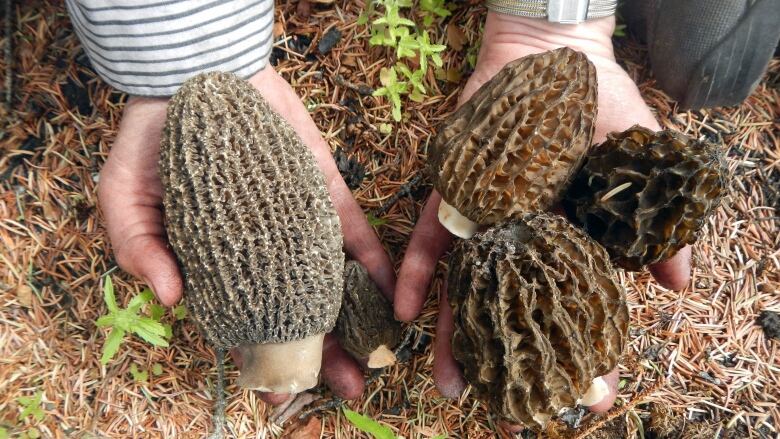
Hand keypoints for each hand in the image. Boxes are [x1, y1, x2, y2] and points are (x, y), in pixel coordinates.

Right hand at [98, 66, 396, 400]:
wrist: (199, 72)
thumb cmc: (152, 139)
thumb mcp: (123, 195)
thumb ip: (138, 247)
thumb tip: (171, 299)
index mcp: (218, 263)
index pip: (244, 321)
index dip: (260, 358)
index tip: (276, 394)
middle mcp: (264, 250)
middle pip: (297, 311)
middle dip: (320, 352)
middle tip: (343, 387)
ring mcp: (297, 223)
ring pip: (330, 281)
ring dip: (355, 320)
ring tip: (376, 359)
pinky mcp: (323, 191)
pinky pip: (352, 232)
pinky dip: (374, 263)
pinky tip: (392, 296)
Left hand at [395, 12, 691, 415]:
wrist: (552, 55)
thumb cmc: (602, 104)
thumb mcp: (642, 160)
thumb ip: (658, 221)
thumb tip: (679, 286)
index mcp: (567, 238)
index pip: (574, 305)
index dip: (582, 350)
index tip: (589, 395)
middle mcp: (523, 239)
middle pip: (513, 308)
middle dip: (511, 359)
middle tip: (508, 410)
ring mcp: (486, 220)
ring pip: (468, 286)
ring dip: (456, 334)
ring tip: (451, 383)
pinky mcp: (454, 194)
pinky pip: (433, 238)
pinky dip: (419, 272)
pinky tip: (408, 310)